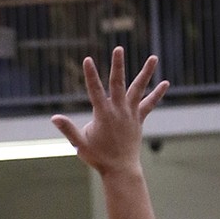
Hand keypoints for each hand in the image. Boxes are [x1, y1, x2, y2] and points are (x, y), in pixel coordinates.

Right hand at [52, 49, 168, 175]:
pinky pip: (149, 104)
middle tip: (118, 49)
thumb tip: (54, 118)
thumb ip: (68, 129)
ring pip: (138, 89)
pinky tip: (165, 83)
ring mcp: (130, 113)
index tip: (87, 60)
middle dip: (117, 65)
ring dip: (146, 73)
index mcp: (103, 114)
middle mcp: (118, 110)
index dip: (90, 75)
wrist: (120, 169)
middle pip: (118, 83)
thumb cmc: (98, 158)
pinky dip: (157, 94)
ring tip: (154, 57)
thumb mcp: (79, 144)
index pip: (94, 90)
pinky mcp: (138, 119)